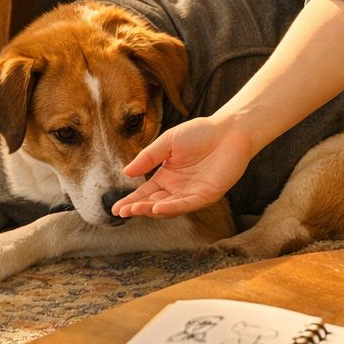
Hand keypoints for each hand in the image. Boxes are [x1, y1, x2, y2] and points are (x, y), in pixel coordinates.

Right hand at [111, 116, 258, 218]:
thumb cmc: (200, 133)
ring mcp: (191, 194)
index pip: (145, 193)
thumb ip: (148, 157)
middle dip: (137, 208)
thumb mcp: (167, 143)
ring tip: (134, 210)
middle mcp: (177, 189)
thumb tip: (126, 172)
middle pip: (154, 203)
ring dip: (151, 210)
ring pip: (168, 207)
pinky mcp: (206, 196)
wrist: (228, 131)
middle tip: (121, 213)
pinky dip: (172, 208)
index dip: (131, 201)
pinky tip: (156, 208)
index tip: (115, 208)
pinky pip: (187, 204)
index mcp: (167, 177)